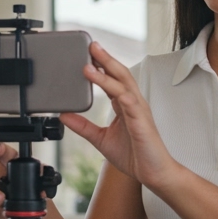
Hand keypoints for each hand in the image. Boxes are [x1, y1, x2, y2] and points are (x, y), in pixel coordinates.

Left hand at [60, 42, 181, 190]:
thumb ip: (83, 126)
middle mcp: (132, 103)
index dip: (100, 65)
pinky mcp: (141, 120)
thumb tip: (64, 115)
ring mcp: (138, 110)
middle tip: (90, 45)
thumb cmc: (135, 155)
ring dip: (107, 71)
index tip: (87, 53)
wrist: (153, 173)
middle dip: (105, 59)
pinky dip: (117, 91)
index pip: (112, 79)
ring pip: (123, 83)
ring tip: (90, 62)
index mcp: (124, 105)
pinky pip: (129, 101)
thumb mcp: (101, 139)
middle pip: (119, 74)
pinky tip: (106, 85)